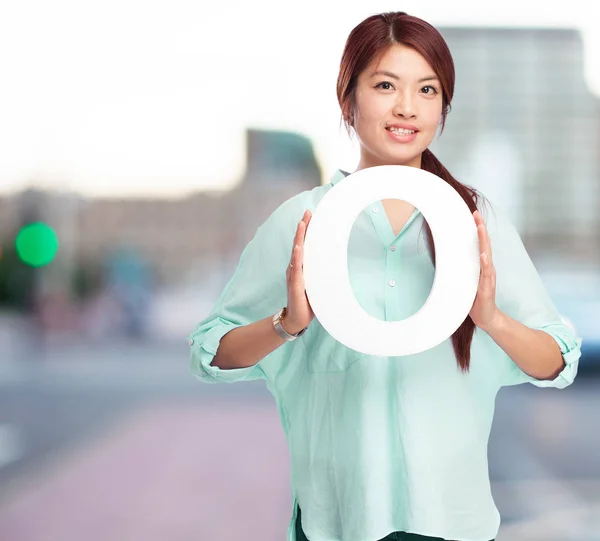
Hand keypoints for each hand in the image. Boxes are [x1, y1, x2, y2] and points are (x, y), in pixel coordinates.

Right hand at [284, 209, 314, 333]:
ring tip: (302, 223)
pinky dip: (297, 257)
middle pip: (298, 243)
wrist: (297, 318)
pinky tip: (298, 247)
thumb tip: (337, 265)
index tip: (310, 216)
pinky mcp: (295, 284)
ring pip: (296, 251)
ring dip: (299, 237)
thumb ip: (322, 274)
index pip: (303, 244)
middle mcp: (295, 268)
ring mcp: (294, 275)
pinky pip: (296, 268)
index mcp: (300, 267)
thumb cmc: (307, 302)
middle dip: (303, 227)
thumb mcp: (317, 284)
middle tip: (307, 212)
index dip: (306, 230)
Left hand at [469, 210, 499, 330]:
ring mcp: (488, 278)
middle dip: (481, 229)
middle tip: (477, 214)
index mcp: (481, 266)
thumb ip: (460, 270)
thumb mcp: (465, 281)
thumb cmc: (476, 299)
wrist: (487, 318)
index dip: (477, 230)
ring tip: (481, 228)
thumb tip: (447, 259)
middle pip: (485, 245)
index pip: (480, 244)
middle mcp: (487, 269)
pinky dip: (485, 263)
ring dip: (484, 241)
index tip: (474, 216)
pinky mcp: (487, 288)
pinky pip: (487, 274)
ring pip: (487, 255)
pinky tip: (483, 255)